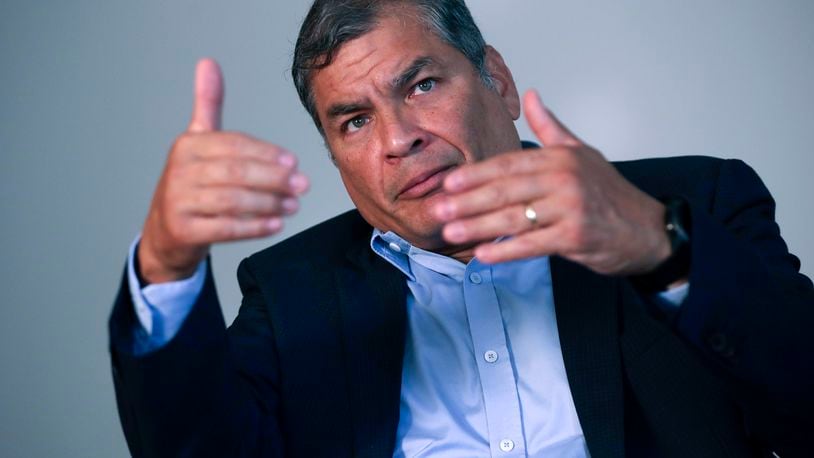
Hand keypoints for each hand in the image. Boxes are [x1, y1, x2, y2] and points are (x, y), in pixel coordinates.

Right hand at [138, 59, 308, 282]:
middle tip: (302, 185)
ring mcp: (178, 202)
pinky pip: (225, 228)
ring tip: (294, 205)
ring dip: (269, 204)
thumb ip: (208, 105)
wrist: (166, 232)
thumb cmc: (191, 183)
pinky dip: (254, 227)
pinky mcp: (183, 230)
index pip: (234, 145)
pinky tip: (276, 224)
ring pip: (233, 201)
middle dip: (274, 179)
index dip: (267, 153)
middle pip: (236, 173)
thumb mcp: (197, 142)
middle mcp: (180, 171)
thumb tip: (208, 62)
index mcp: (188, 145)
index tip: (294, 162)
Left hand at [434, 90, 669, 275]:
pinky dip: (506, 251)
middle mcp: (565, 179)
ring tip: (451, 232)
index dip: (476, 174)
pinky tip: (483, 254)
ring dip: (479, 226)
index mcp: (561, 157)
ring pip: (515, 218)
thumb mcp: (582, 152)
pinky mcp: (576, 236)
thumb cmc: (610, 193)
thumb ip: (552, 128)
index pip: (509, 165)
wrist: (649, 230)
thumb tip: (532, 96)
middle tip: (439, 209)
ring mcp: (571, 208)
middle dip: (468, 201)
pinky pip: (533, 244)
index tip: (449, 183)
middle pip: (506, 190)